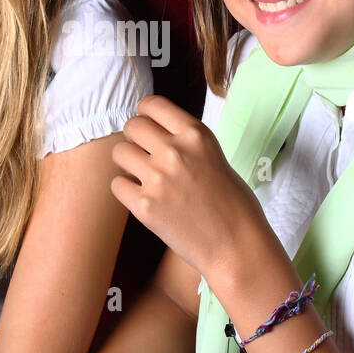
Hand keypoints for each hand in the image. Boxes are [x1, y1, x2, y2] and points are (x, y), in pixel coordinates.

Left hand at [110, 95, 275, 277]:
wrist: (237, 247)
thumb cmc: (234, 205)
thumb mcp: (216, 158)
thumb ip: (187, 143)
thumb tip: (158, 134)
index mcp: (196, 135)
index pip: (153, 104)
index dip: (145, 113)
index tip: (147, 124)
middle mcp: (175, 151)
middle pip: (132, 126)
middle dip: (135, 138)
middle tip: (144, 154)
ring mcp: (158, 178)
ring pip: (119, 152)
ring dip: (127, 163)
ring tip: (143, 176)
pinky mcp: (145, 206)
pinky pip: (116, 184)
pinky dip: (126, 190)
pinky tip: (142, 197)